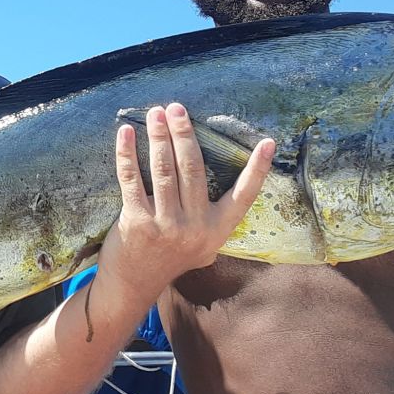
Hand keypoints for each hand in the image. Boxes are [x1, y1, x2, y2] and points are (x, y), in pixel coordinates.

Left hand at [99, 103, 273, 301]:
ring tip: (156, 113)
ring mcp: (165, 225)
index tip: (268, 143)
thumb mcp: (203, 245)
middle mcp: (195, 227)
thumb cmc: (172, 257)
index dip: (258, 169)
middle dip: (184, 133)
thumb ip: (213, 217)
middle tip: (177, 108)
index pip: (244, 196)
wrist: (134, 285)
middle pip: (192, 169)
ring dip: (159, 136)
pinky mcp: (136, 221)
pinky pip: (132, 179)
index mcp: (217, 229)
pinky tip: (126, 133)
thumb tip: (228, 177)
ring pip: (164, 170)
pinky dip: (128, 153)